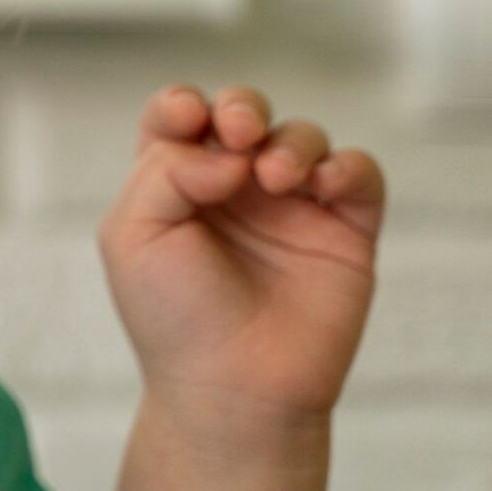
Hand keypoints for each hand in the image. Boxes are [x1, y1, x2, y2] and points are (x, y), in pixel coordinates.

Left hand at [97, 84, 386, 426]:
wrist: (234, 387)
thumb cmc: (174, 317)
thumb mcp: (133, 235)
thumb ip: (165, 172)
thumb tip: (226, 150)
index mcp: (176, 184)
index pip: (180, 117)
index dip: (183, 103)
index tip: (187, 117)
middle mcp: (233, 189)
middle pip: (244, 113)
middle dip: (242, 106)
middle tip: (238, 132)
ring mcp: (290, 208)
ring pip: (302, 137)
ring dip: (291, 142)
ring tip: (275, 178)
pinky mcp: (344, 233)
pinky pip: (358, 175)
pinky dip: (346, 166)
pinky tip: (322, 185)